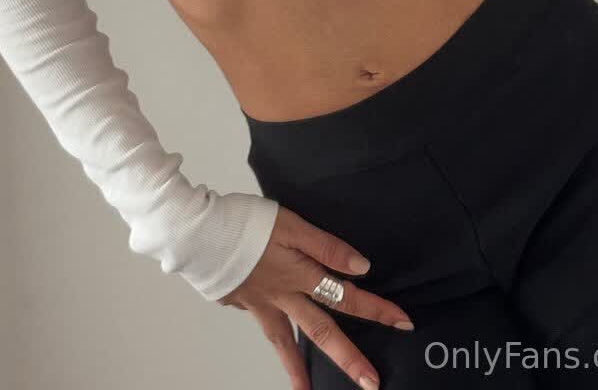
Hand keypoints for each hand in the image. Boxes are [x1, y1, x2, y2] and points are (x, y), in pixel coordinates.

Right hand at [215, 205, 412, 389]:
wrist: (195, 234)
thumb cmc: (243, 223)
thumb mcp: (291, 224)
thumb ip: (326, 246)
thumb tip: (361, 267)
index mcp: (300, 276)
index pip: (347, 296)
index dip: (376, 308)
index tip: (402, 323)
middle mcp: (284, 297)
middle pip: (323, 331)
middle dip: (349, 359)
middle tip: (372, 384)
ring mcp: (260, 304)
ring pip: (286, 341)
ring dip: (300, 369)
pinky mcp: (240, 303)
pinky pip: (261, 323)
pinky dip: (269, 333)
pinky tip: (271, 335)